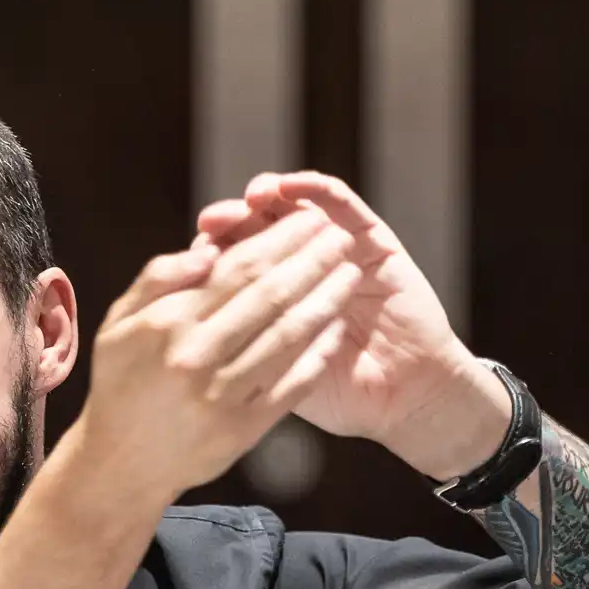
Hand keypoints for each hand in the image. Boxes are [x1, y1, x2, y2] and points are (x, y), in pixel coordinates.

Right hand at [74, 207, 363, 504]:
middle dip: (313, 262)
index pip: (238, 269)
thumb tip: (210, 249)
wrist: (121, 464)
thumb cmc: (121, 383)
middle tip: (341, 237)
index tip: (309, 219)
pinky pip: (291, 385)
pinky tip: (336, 330)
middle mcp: (197, 358)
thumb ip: (159, 278)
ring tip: (350, 275)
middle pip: (270, 297)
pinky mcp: (243, 430)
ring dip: (326, 302)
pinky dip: (317, 355)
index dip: (280, 240)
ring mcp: (223, 396)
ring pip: (287, 337)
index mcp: (169, 325)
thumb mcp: (119, 323)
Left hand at [198, 171, 508, 480]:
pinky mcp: (373, 240)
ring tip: (250, 200)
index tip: (188, 264)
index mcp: (273, 302)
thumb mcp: (278, 375)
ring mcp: (337, 252)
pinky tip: (289, 187)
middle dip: (231, 221)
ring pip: (294, 209)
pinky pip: (343, 204)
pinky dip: (314, 190)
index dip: (208, 259)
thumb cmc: (340, 396)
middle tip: (211, 221)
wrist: (405, 401)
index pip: (230, 266)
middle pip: (256, 230)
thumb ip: (242, 348)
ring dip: (267, 197)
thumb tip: (183, 330)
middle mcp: (301, 270)